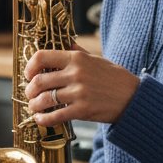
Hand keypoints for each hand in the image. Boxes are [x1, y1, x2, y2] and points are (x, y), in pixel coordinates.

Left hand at [23, 45, 138, 125]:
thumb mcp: (97, 59)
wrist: (134, 97)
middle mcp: (75, 73)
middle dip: (29, 90)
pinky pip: (55, 116)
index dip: (29, 67)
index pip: (42, 57)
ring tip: (35, 107)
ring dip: (34, 105)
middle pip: (39, 81)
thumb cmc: (115, 78)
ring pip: (44, 99)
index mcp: (77, 58)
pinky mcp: (82, 110)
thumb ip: (79, 52)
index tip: (28, 75)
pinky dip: (44, 119)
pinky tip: (41, 119)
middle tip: (30, 95)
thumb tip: (66, 43)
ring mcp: (78, 92)